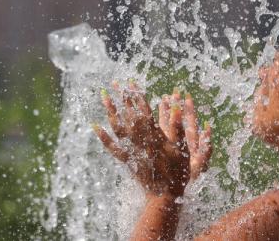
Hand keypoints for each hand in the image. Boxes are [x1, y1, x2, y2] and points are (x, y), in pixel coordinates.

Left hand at [93, 83, 212, 198]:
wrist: (165, 195)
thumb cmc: (177, 172)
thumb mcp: (182, 149)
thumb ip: (178, 127)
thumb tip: (176, 107)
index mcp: (156, 136)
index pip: (145, 111)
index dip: (137, 96)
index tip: (131, 84)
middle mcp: (142, 140)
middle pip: (129, 115)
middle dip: (122, 99)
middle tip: (114, 84)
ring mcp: (133, 150)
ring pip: (119, 128)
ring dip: (111, 112)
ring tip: (104, 98)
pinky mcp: (127, 160)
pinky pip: (113, 148)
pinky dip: (104, 137)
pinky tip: (96, 127)